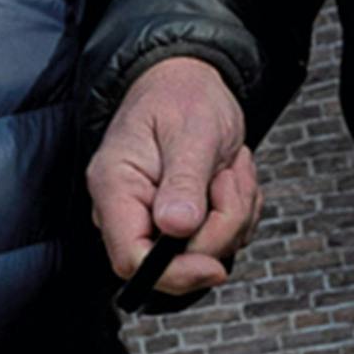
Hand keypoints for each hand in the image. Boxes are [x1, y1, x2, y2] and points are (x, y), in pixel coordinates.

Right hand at [86, 55, 260, 300]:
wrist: (188, 81)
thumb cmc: (181, 96)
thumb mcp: (191, 131)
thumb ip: (183, 180)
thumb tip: (176, 228)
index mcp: (115, 187)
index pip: (131, 258)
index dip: (173, 272)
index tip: (213, 264)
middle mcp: (129, 209)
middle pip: (173, 263)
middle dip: (218, 229)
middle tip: (228, 179)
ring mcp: (155, 219)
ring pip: (206, 252)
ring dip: (234, 213)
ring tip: (228, 167)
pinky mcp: (181, 224)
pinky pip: (221, 241)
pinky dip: (238, 212)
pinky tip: (228, 177)